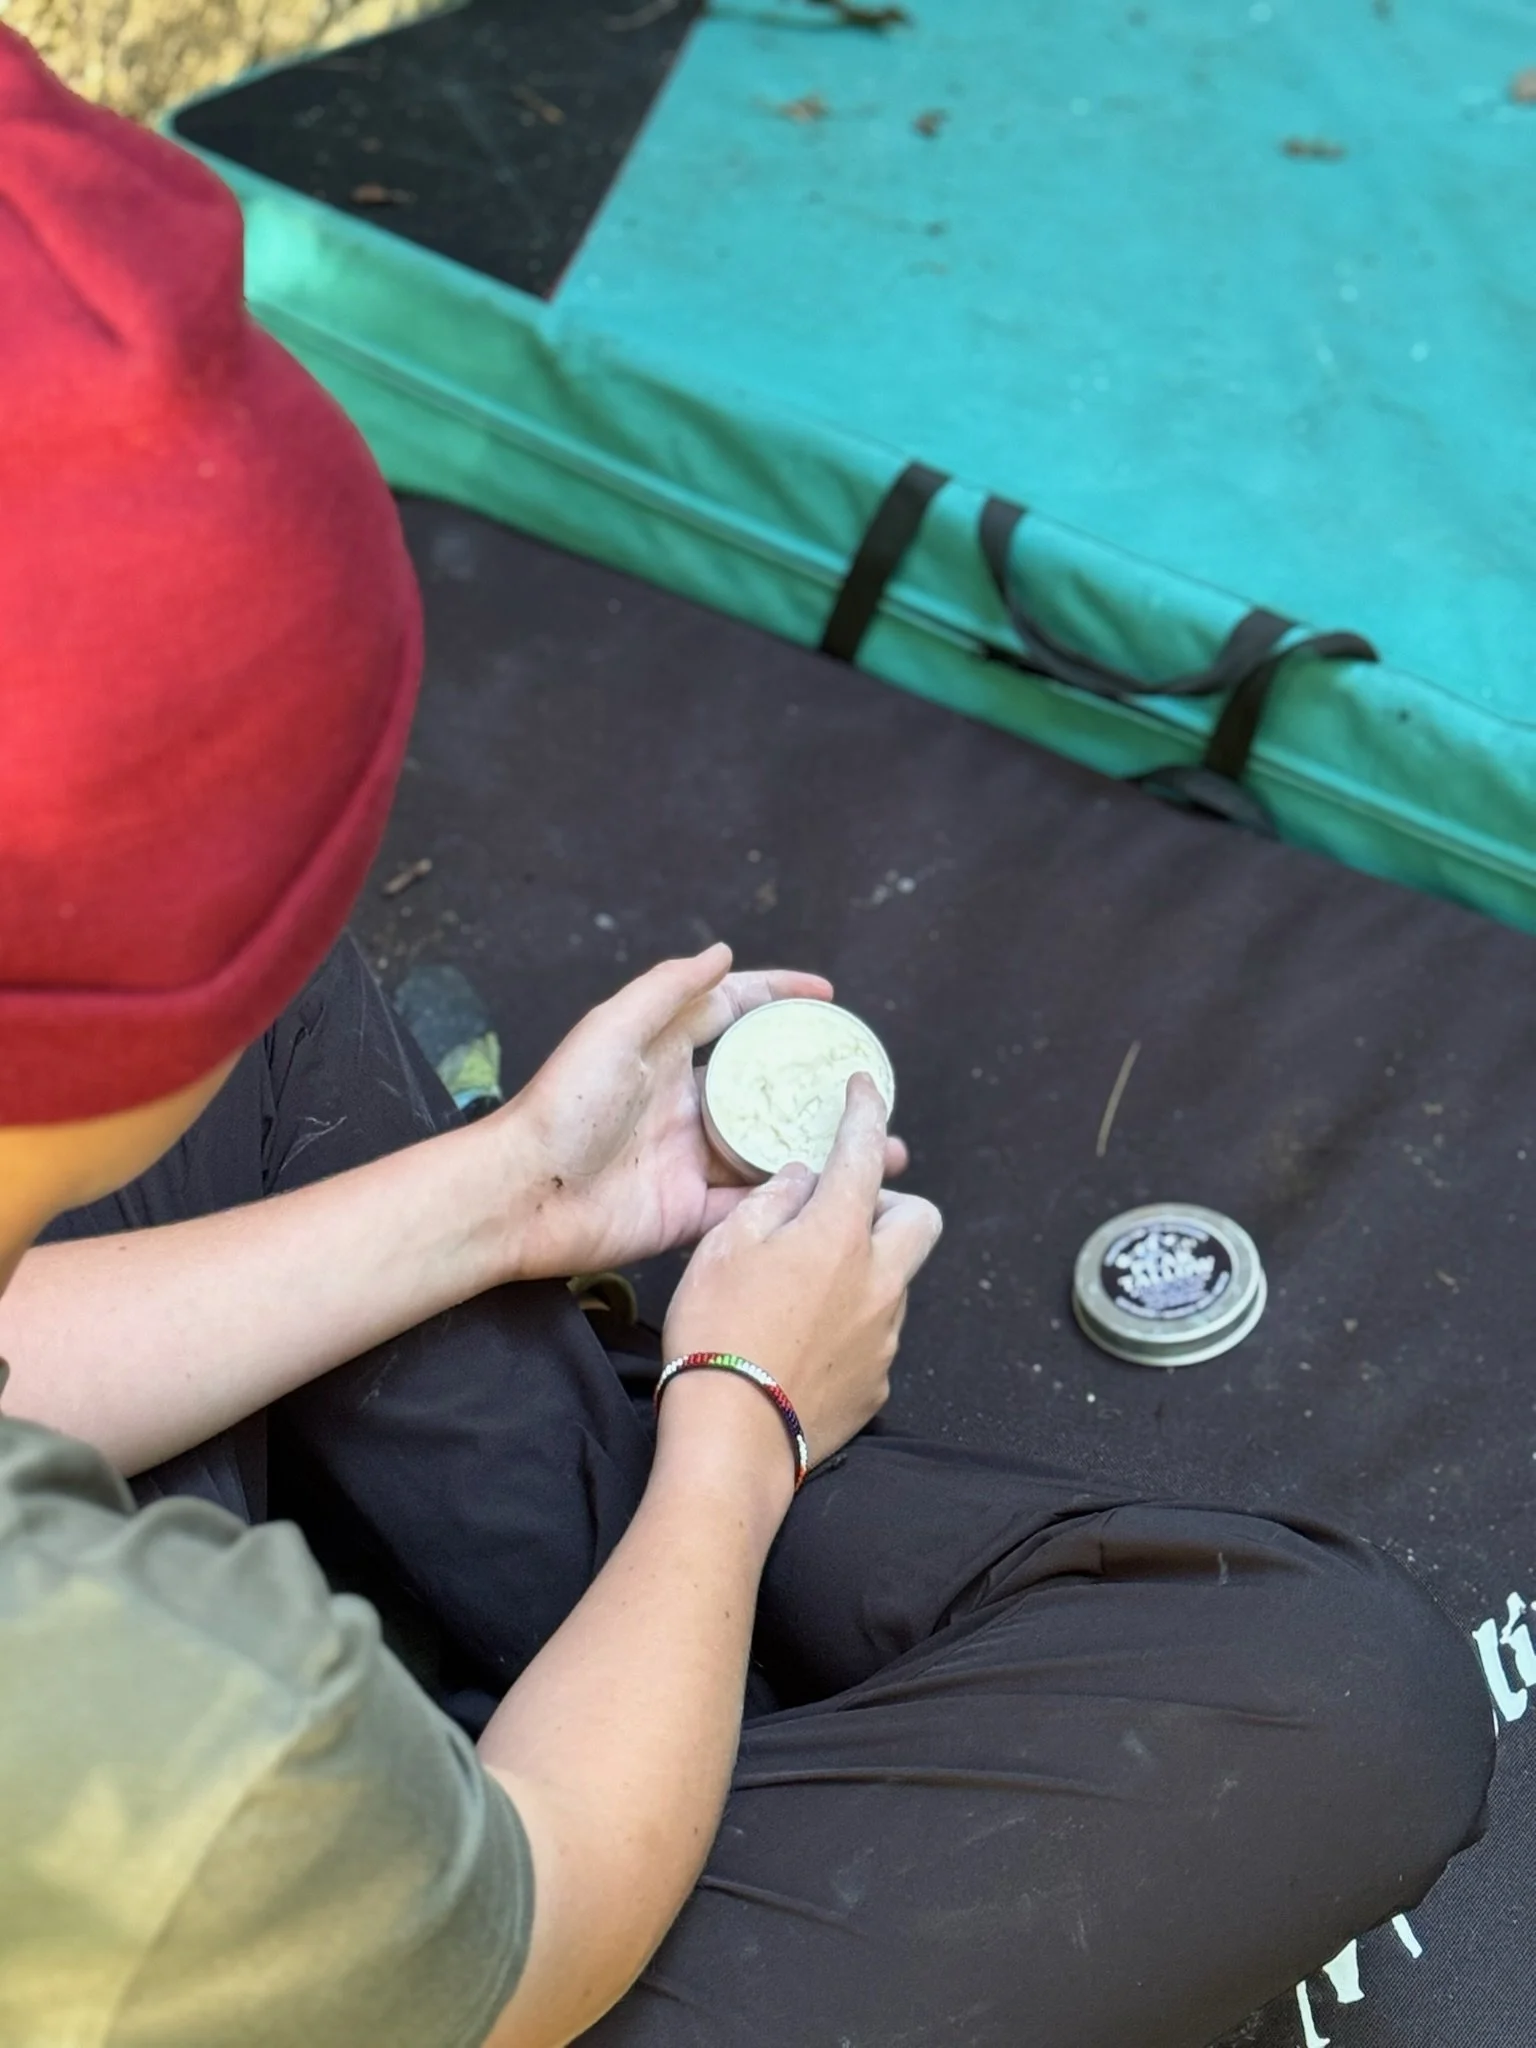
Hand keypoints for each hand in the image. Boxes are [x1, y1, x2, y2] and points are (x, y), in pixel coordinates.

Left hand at [484, 945, 907, 1281]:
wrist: (521, 1196)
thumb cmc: (560, 1107)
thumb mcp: (612, 1030)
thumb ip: (667, 990)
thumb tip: (722, 953)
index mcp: (665, 1053)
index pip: (732, 1013)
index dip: (778, 999)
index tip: (828, 1000)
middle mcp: (684, 1104)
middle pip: (762, 1086)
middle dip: (813, 1081)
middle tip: (868, 1081)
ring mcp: (688, 1160)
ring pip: (767, 1148)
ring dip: (816, 1145)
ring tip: (875, 1146)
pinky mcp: (689, 1212)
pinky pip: (750, 1206)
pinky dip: (789, 1200)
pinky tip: (834, 1194)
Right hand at [660, 1074, 942, 1467]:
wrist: (732, 1437)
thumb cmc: (716, 1332)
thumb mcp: (724, 1248)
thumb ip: (771, 1200)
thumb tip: (802, 1179)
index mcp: (838, 1234)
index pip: (863, 1153)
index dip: (865, 1113)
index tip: (865, 1090)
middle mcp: (879, 1280)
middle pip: (920, 1218)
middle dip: (891, 1203)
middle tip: (841, 1212)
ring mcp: (885, 1335)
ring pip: (895, 1279)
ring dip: (865, 1268)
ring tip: (802, 1288)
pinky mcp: (878, 1381)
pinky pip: (875, 1335)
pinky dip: (850, 1323)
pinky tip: (804, 1340)